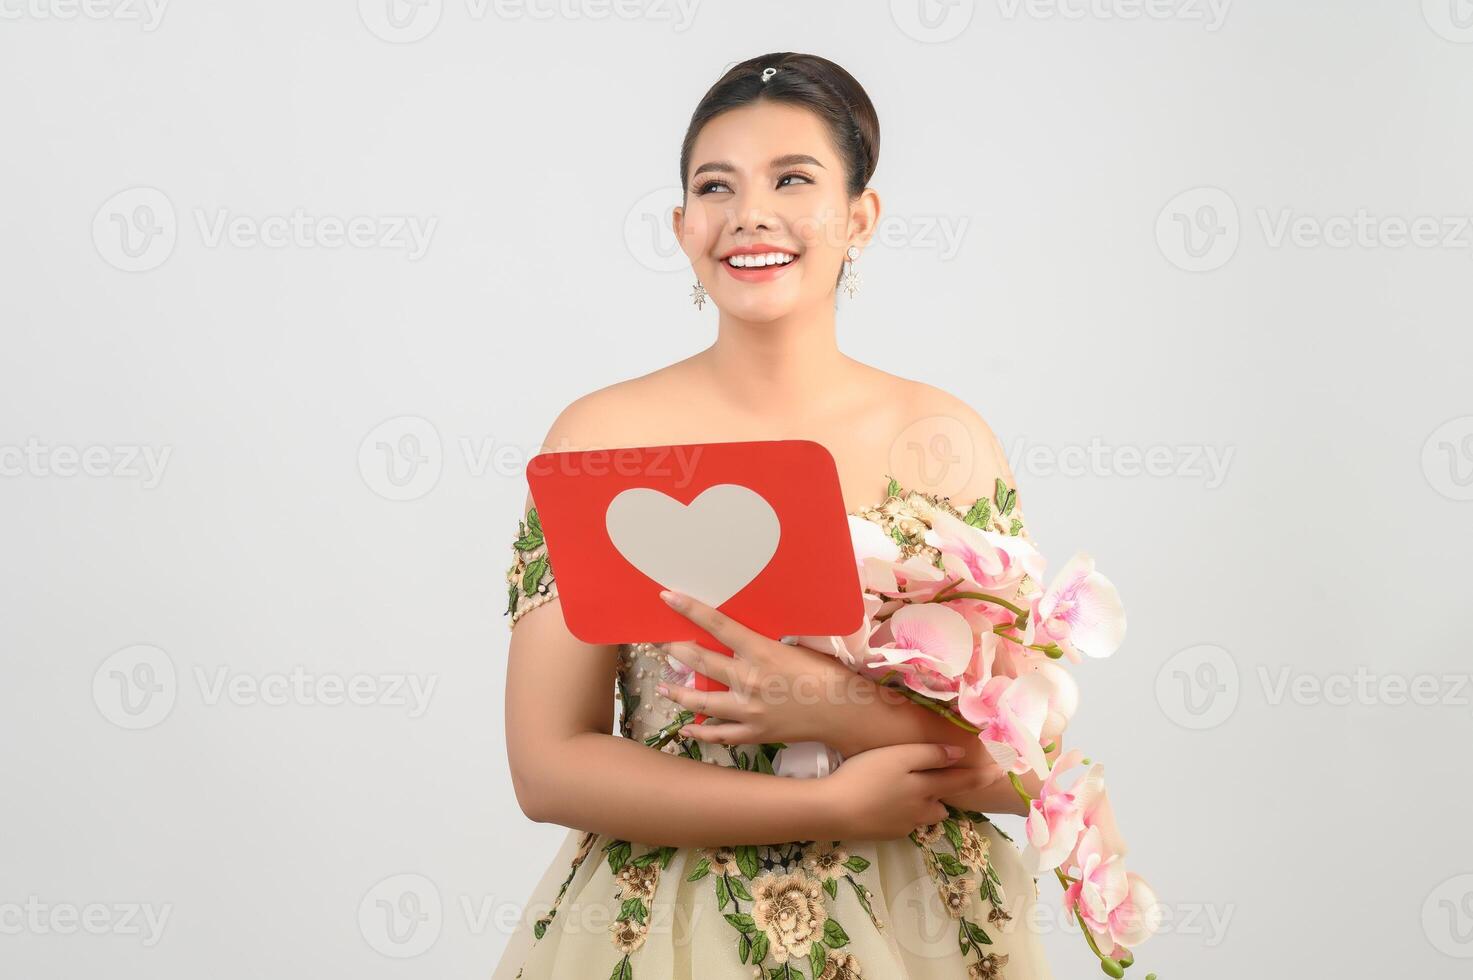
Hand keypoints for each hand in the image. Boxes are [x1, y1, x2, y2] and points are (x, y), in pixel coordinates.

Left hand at [653, 588, 879, 751]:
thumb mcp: (797, 647)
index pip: (717, 625)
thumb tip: (742, 634)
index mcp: (761, 652)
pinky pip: (720, 735)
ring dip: (679, 692)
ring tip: (663, 687)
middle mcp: (750, 680)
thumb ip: (765, 644)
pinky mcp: (755, 733)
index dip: (689, 610)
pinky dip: (701, 732)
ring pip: (702, 700)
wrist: (845, 712)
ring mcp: (750, 710)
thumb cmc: (827, 673)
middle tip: (659, 642)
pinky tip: (687, 728)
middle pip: (701, 660)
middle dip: (675, 649)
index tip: (667, 598)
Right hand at [822, 742, 988, 838]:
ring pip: (924, 816)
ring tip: (909, 792)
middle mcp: (921, 811)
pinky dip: (903, 813)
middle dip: (946, 794)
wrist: (834, 811)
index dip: (982, 776)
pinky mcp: (886, 834)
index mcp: (927, 789)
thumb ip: (930, 755)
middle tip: (940, 780)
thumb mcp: (898, 756)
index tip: (1003, 771)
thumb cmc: (865, 775)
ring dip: (925, 806)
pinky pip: (904, 823)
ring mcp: (903, 825)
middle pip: (943, 804)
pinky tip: (885, 803)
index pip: (962, 782)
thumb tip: (960, 754)